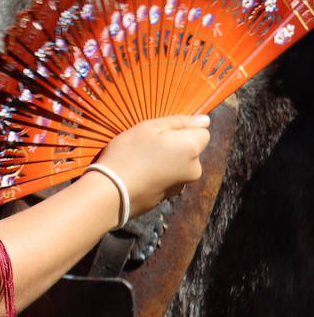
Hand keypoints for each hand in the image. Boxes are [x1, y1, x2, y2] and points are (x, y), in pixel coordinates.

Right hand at [95, 114, 209, 219]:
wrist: (112, 192)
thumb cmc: (129, 153)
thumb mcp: (149, 127)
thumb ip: (179, 122)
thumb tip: (205, 120)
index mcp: (191, 148)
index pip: (203, 132)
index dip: (183, 129)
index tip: (161, 132)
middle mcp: (194, 168)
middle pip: (190, 149)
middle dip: (174, 145)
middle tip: (147, 144)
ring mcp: (182, 184)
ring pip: (179, 163)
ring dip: (166, 159)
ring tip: (140, 160)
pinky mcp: (170, 195)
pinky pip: (169, 177)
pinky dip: (159, 173)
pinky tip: (140, 173)